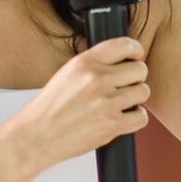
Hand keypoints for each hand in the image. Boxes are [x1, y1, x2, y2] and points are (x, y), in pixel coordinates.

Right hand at [12, 36, 149, 168]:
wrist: (37, 136)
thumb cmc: (50, 108)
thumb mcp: (67, 74)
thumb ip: (93, 65)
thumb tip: (121, 60)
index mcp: (85, 63)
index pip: (124, 45)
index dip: (136, 51)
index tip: (136, 57)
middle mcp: (97, 79)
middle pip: (140, 69)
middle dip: (135, 78)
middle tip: (125, 87)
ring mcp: (106, 102)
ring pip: (143, 91)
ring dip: (136, 99)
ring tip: (121, 104)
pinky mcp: (112, 124)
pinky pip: (141, 117)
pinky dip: (135, 119)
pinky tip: (122, 118)